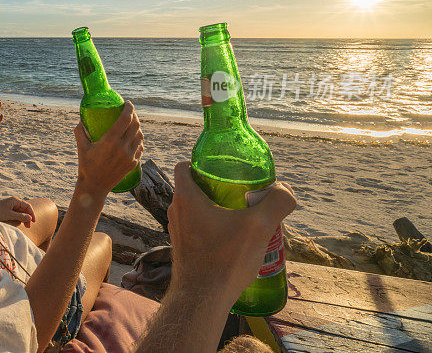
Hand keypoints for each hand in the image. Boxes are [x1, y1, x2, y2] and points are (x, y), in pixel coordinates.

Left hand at [0, 196, 35, 226]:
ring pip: (21, 214)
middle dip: (27, 218)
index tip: (33, 221)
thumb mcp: (9, 215)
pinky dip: (17, 220)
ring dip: (22, 219)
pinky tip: (15, 223)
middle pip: (25, 210)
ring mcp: (11, 207)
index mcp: (15, 201)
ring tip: (21, 225)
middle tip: (28, 226)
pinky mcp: (8, 211)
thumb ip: (20, 217)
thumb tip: (30, 218)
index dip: (32, 214)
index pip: (27, 206)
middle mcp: (14, 203)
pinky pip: (16, 216)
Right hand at [74, 101, 143, 195]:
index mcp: (110, 141)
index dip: (129, 108)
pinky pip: (140, 147)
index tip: (127, 103)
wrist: (95, 186)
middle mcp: (122, 148)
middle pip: (136, 125)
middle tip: (129, 112)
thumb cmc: (86, 166)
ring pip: (140, 136)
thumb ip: (80, 131)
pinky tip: (133, 138)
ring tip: (132, 124)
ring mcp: (130, 156)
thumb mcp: (81, 147)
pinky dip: (138, 140)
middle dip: (134, 115)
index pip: (125, 119)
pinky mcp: (133, 164)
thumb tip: (81, 118)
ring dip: (137, 127)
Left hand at [166, 161, 295, 308]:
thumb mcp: (259, 227)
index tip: (224, 170)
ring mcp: (177, 231)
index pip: (184, 166)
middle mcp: (175, 211)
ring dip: (216, 209)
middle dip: (216, 187)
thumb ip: (276, 203)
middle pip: (193, 187)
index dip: (202, 162)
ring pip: (195, 210)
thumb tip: (286, 191)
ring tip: (241, 218)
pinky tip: (233, 241)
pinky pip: (196, 229)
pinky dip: (212, 228)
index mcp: (185, 197)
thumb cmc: (225, 259)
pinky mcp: (182, 249)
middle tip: (241, 193)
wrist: (202, 300)